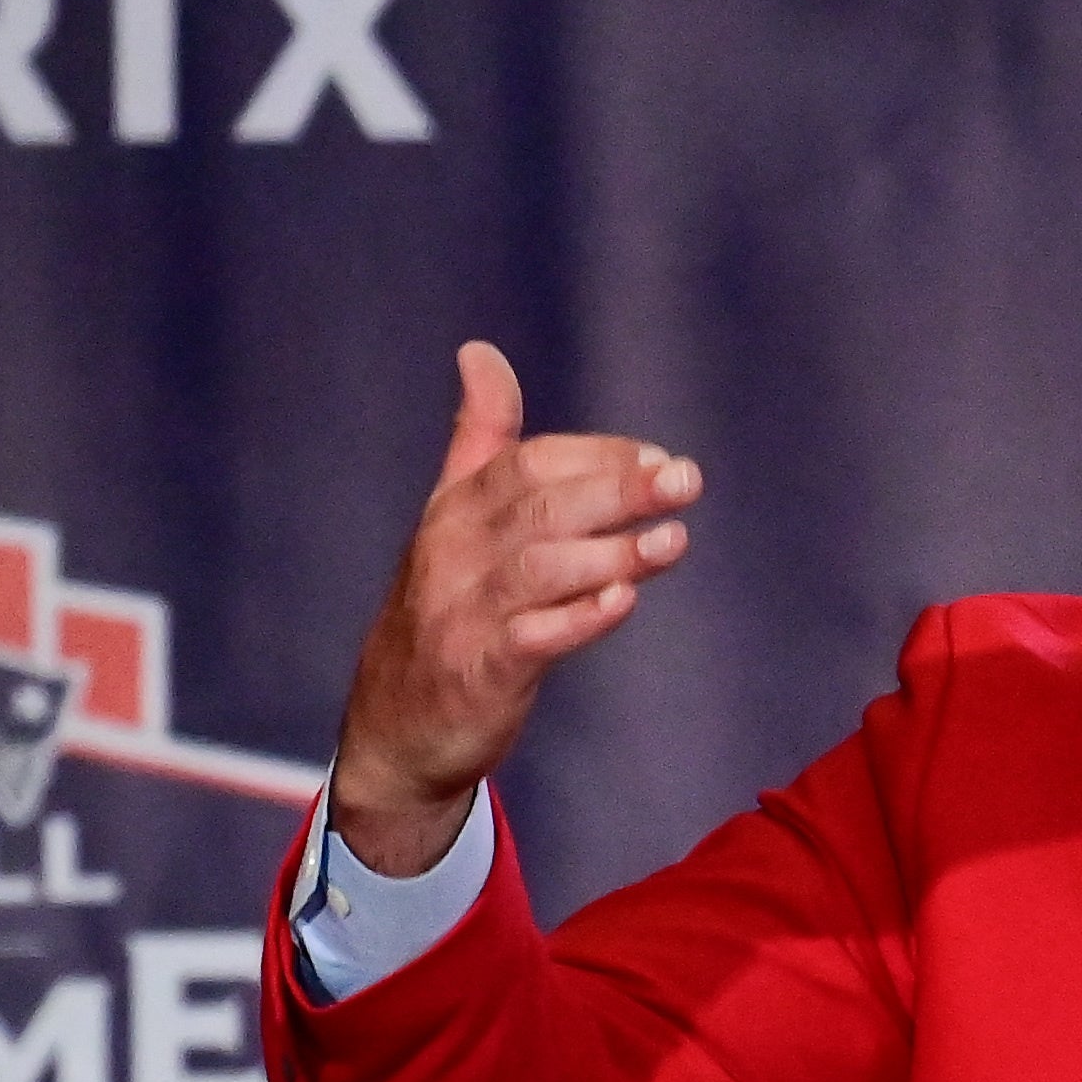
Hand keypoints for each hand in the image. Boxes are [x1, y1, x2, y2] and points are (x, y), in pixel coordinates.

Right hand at [331, 341, 700, 876]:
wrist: (395, 729)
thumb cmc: (443, 613)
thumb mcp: (452, 521)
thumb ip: (479, 440)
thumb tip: (481, 352)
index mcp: (454, 510)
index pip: (529, 463)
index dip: (597, 456)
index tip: (659, 457)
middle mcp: (453, 554)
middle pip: (540, 506)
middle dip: (618, 489)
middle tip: (686, 481)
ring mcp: (462, 613)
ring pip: (540, 568)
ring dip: (612, 553)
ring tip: (673, 541)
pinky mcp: (478, 671)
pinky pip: (531, 638)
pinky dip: (578, 618)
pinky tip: (623, 603)